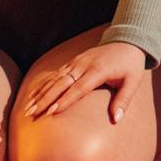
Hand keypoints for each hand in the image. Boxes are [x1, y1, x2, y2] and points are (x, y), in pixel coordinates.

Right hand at [20, 40, 148, 123]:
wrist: (127, 40)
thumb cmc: (130, 64)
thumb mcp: (133, 81)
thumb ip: (124, 100)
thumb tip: (116, 120)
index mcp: (98, 70)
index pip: (79, 88)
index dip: (65, 100)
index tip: (52, 112)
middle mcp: (83, 65)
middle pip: (61, 84)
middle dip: (45, 99)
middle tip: (32, 114)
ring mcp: (76, 62)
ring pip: (55, 79)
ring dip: (40, 94)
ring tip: (28, 108)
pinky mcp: (73, 62)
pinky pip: (55, 74)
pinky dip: (43, 85)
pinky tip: (33, 96)